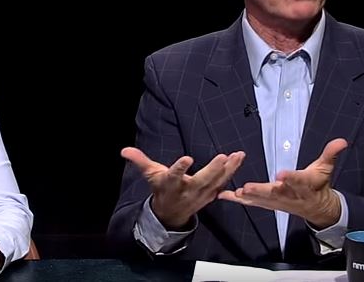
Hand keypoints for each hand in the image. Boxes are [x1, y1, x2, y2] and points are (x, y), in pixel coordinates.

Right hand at [121, 147, 244, 228]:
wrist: (171, 213)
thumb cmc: (162, 188)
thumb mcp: (150, 175)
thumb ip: (140, 161)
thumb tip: (124, 150)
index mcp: (171, 184)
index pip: (174, 175)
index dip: (180, 168)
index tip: (187, 158)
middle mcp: (187, 190)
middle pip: (202, 181)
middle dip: (213, 170)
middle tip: (223, 157)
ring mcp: (201, 194)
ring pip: (217, 182)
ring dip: (229, 168)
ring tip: (238, 154)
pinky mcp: (210, 195)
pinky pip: (223, 183)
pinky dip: (232, 172)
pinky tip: (239, 159)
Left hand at [218, 138, 347, 228]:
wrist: (318, 208)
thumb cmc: (318, 185)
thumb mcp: (325, 168)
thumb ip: (331, 154)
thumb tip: (342, 140)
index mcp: (304, 185)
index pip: (298, 181)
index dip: (291, 178)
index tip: (282, 175)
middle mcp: (289, 195)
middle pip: (275, 193)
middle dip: (261, 191)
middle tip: (248, 187)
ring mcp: (278, 202)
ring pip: (261, 200)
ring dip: (248, 196)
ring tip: (235, 192)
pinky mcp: (269, 204)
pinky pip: (252, 202)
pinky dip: (238, 200)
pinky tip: (224, 195)